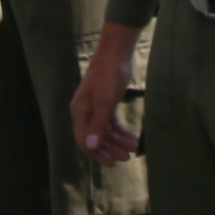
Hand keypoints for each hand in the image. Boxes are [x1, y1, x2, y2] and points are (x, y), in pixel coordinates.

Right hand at [71, 24, 143, 164]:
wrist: (117, 52)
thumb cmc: (109, 75)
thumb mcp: (105, 101)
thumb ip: (98, 125)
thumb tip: (91, 146)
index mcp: (79, 112)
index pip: (83, 141)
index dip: (97, 153)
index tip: (113, 162)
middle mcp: (85, 112)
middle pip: (96, 138)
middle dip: (111, 149)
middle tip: (128, 157)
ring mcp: (96, 108)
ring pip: (106, 132)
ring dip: (119, 141)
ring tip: (135, 148)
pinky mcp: (106, 104)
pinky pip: (112, 124)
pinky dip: (122, 131)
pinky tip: (133, 137)